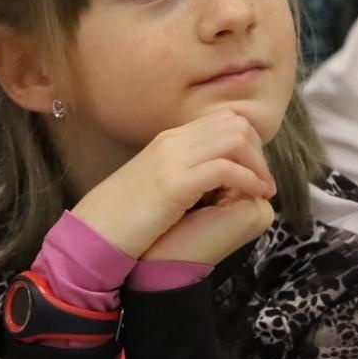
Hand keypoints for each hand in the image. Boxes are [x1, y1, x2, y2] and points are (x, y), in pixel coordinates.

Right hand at [70, 110, 275, 258]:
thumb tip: (213, 180)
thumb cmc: (124, 220)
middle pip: (234, 124)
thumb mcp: (158, 187)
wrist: (93, 236)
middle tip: (264, 182)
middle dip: (257, 152)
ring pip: (235, 139)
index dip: (247, 145)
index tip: (255, 173)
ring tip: (262, 189)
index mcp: (168, 141)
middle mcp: (172, 142)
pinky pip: (224, 168)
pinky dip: (247, 179)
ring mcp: (172, 159)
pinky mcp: (174, 183)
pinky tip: (253, 195)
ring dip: (256, 164)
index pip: (223, 122)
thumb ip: (184, 174)